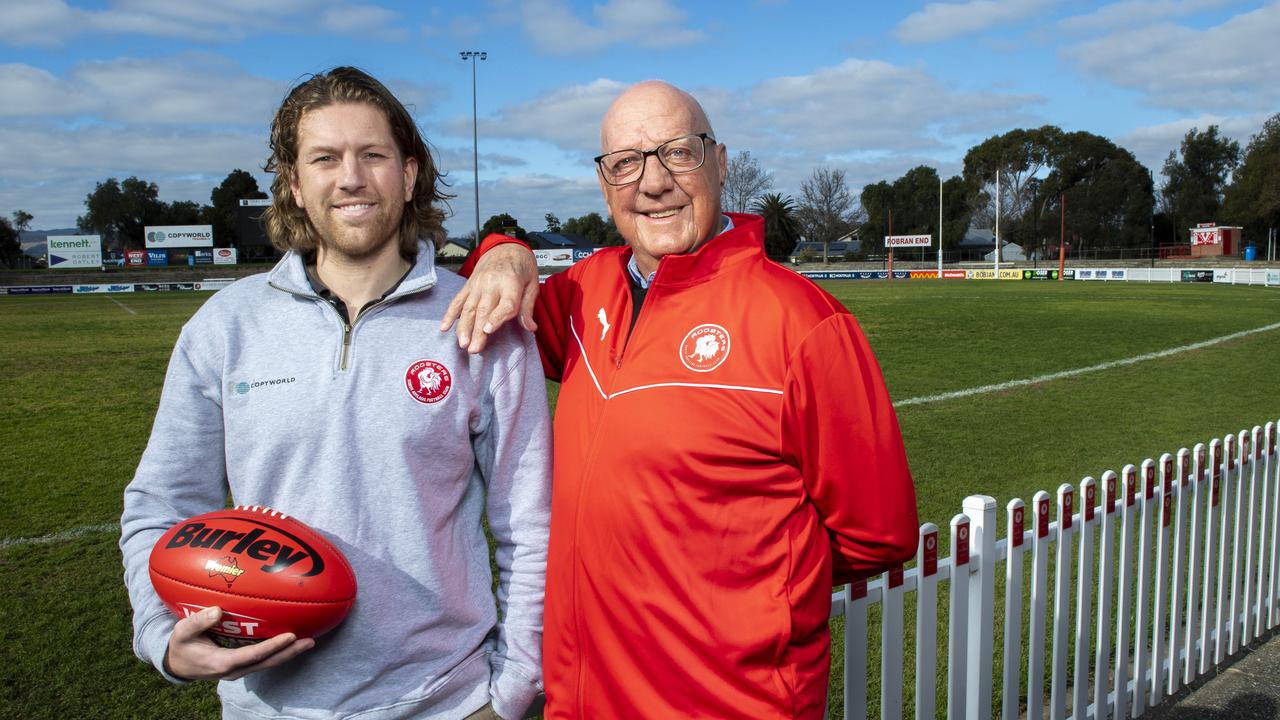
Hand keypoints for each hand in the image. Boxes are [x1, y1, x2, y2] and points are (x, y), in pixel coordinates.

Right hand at [163, 606, 314, 680]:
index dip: (273, 646)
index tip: (290, 635)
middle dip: (290, 652)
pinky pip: (263, 659)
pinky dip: (278, 651)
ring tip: (308, 641)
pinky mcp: (241, 665)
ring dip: (288, 653)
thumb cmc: (180, 645)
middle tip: (310, 641)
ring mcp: (239, 669)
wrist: (176, 665)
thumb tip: (217, 610)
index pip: (253, 655)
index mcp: (221, 663)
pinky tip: (291, 641)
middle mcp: (234, 670)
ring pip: (268, 663)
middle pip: (267, 662)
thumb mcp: (181, 633)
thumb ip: (197, 622)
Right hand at [441, 244, 538, 353]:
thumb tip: (530, 328)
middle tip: (474, 349)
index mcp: (511, 283)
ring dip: (463, 327)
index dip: (497, 317)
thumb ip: (528, 307)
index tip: (488, 331)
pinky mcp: (468, 285)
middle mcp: (492, 284)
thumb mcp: (532, 284)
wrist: (505, 247)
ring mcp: (477, 284)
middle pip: (484, 310)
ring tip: (462, 343)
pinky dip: (450, 314)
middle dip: (477, 331)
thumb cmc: (522, 268)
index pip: (505, 303)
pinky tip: (444, 327)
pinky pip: (458, 301)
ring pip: (469, 308)